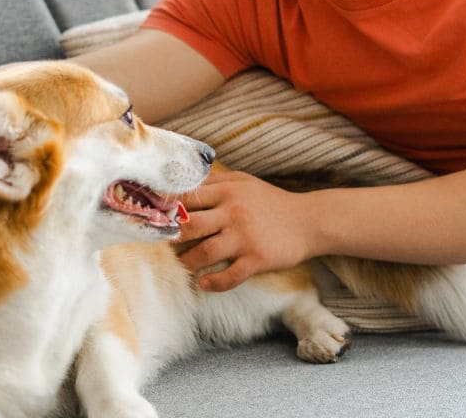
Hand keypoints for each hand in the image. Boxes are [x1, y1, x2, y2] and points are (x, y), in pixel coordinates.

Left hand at [176, 170, 315, 291]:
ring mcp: (245, 237)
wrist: (309, 221)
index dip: (168, 210)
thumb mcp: (244, 182)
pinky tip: (205, 283)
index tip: (157, 219)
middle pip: (190, 226)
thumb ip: (215, 182)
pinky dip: (213, 283)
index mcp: (228, 192)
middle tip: (165, 246)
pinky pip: (229, 276)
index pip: (188, 199)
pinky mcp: (257, 259)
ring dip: (188, 262)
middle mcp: (234, 212)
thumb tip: (183, 185)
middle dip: (172, 238)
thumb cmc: (271, 202)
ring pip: (204, 253)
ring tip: (184, 265)